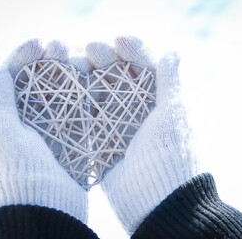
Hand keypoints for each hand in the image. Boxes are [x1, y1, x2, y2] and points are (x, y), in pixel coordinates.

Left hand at [0, 39, 89, 222]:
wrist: (47, 210)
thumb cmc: (19, 174)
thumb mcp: (2, 134)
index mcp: (2, 119)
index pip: (10, 78)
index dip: (23, 57)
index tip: (39, 44)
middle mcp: (25, 122)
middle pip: (36, 82)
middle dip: (48, 61)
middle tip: (61, 46)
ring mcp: (49, 130)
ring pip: (59, 93)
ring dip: (68, 74)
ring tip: (79, 58)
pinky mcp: (70, 139)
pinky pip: (77, 110)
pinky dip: (83, 93)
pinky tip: (90, 80)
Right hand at [89, 36, 198, 234]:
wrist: (158, 201)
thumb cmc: (171, 154)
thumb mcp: (175, 113)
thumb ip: (171, 81)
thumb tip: (172, 50)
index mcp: (160, 99)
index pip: (145, 65)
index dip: (132, 51)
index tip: (117, 41)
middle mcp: (140, 109)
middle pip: (119, 76)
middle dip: (105, 59)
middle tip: (88, 49)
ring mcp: (120, 124)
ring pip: (101, 92)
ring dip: (87, 76)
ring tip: (71, 62)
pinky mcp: (103, 140)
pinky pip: (89, 116)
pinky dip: (78, 101)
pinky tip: (67, 88)